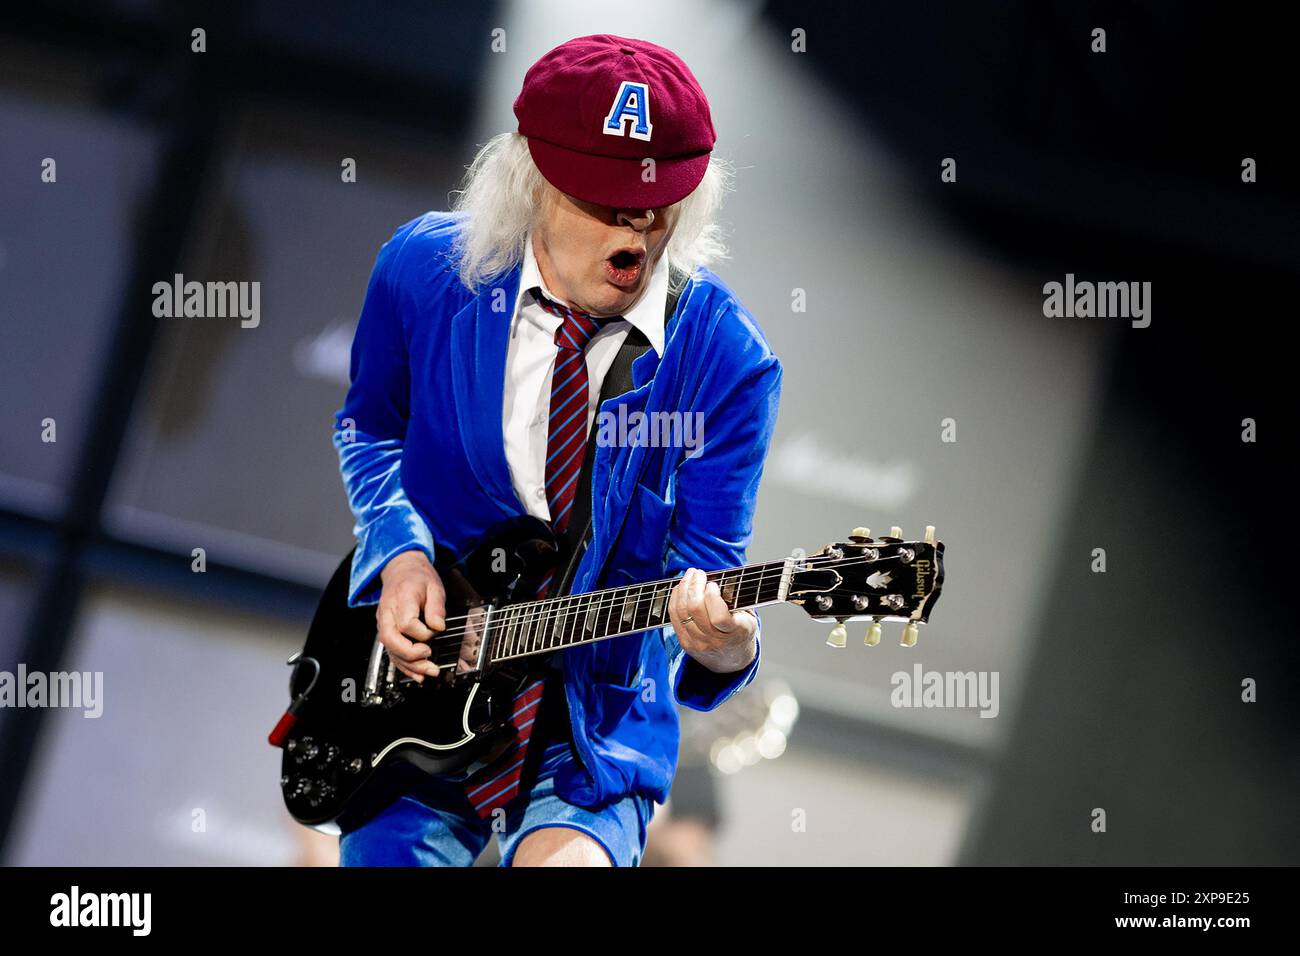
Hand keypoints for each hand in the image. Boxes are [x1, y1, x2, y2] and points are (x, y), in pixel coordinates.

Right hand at [377, 549, 446, 682]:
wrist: (400, 570)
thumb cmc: (417, 577)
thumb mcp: (434, 586)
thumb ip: (436, 606)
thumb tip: (438, 626)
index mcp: (401, 598)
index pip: (406, 623)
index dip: (422, 633)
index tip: (435, 631)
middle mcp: (388, 612)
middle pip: (391, 639)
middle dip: (410, 655)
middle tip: (429, 658)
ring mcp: (384, 623)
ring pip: (389, 649)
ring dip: (409, 665)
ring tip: (428, 672)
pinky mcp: (385, 630)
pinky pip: (391, 652)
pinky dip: (403, 666)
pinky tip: (417, 674)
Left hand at [667, 568, 757, 673]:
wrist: (732, 660)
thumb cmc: (741, 631)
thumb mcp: (749, 616)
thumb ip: (738, 599)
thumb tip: (722, 577)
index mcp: (736, 633)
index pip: (719, 617)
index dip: (712, 597)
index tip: (713, 584)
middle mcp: (715, 641)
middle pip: (695, 610)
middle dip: (694, 585)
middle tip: (698, 573)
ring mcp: (698, 643)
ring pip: (682, 611)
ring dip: (683, 588)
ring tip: (690, 576)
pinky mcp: (685, 643)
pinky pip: (674, 617)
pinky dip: (675, 599)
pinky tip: (680, 588)